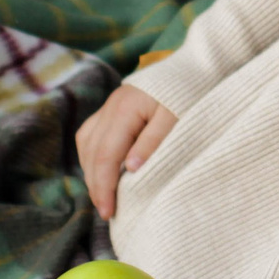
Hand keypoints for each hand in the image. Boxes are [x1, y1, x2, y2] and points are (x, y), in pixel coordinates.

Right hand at [75, 85, 176, 220]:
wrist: (191, 66)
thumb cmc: (187, 94)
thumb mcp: (175, 120)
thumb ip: (153, 143)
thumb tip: (130, 170)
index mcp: (124, 109)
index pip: (106, 156)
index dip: (104, 187)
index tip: (109, 212)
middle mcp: (109, 107)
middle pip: (92, 153)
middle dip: (96, 185)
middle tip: (106, 212)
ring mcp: (107, 106)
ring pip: (87, 144)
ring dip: (92, 172)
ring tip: (103, 196)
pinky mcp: (110, 108)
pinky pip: (91, 136)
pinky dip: (93, 157)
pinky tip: (102, 171)